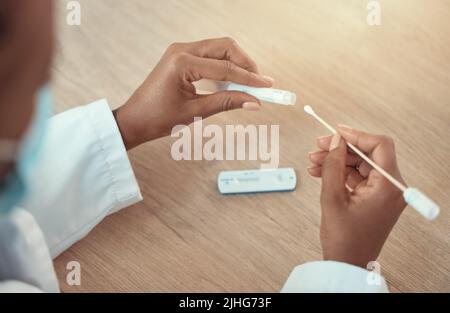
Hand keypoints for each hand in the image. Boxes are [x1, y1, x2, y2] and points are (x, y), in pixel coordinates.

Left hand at [114, 37, 272, 149]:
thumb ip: (226, 103)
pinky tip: (231, 82)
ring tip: (249, 84)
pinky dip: (224, 66)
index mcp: (182, 62)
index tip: (267, 87)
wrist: (135, 120)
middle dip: (245, 64)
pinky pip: (210, 55)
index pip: (225, 68)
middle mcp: (181, 50)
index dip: (249, 78)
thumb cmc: (158, 118)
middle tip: (260, 84)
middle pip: (225, 47)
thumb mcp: (195, 112)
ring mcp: (180, 51)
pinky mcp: (181, 56)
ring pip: (219, 49)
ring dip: (236, 64)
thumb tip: (254, 102)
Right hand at [307, 125, 406, 267]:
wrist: (346, 264)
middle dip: (341, 149)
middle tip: (318, 147)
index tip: (336, 132)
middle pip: (368, 154)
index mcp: (389, 187)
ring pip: (360, 164)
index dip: (356, 135)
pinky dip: (339, 173)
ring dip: (337, 161)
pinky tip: (320, 172)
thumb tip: (335, 141)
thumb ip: (333, 165)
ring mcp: (383, 193)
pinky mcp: (374, 198)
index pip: (379, 146)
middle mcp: (391, 188)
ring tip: (314, 162)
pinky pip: (358, 177)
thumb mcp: (332, 198)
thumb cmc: (344, 239)